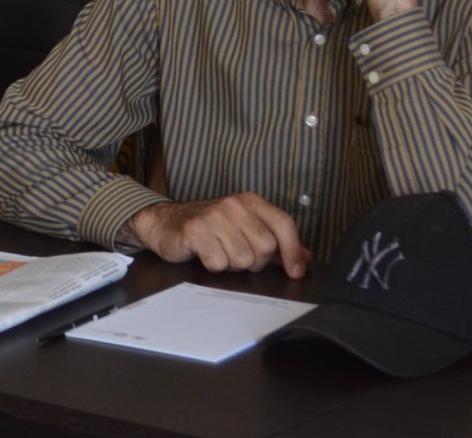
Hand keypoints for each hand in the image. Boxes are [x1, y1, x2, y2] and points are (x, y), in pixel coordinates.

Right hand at [125, 193, 312, 277]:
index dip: (294, 250)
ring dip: (231, 264)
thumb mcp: (244, 228)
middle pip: (265, 248)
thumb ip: (276, 242)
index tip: (296, 271)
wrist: (165, 223)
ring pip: (243, 259)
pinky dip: (213, 266)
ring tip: (219, 252)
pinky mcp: (196, 231)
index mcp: (250, 201)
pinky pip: (219, 263)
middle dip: (254, 261)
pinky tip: (205, 254)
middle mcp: (235, 204)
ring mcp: (215, 216)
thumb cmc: (208, 228)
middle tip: (236, 254)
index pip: (284, 224)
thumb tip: (306, 258)